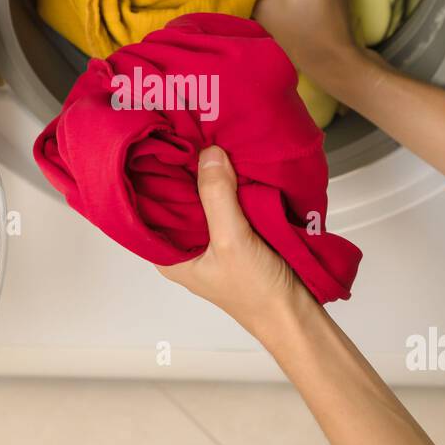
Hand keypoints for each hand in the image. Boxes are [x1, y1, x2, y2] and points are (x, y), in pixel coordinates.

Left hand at [156, 145, 315, 337]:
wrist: (295, 313)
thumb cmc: (257, 293)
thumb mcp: (232, 241)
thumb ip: (217, 197)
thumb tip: (208, 155)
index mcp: (168, 254)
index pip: (148, 207)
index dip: (152, 176)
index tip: (160, 143)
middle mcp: (184, 244)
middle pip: (176, 197)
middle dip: (183, 169)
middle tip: (186, 131)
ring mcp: (210, 236)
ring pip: (202, 196)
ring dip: (208, 174)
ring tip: (206, 139)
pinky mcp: (234, 230)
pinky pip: (226, 199)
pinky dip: (229, 182)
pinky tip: (231, 161)